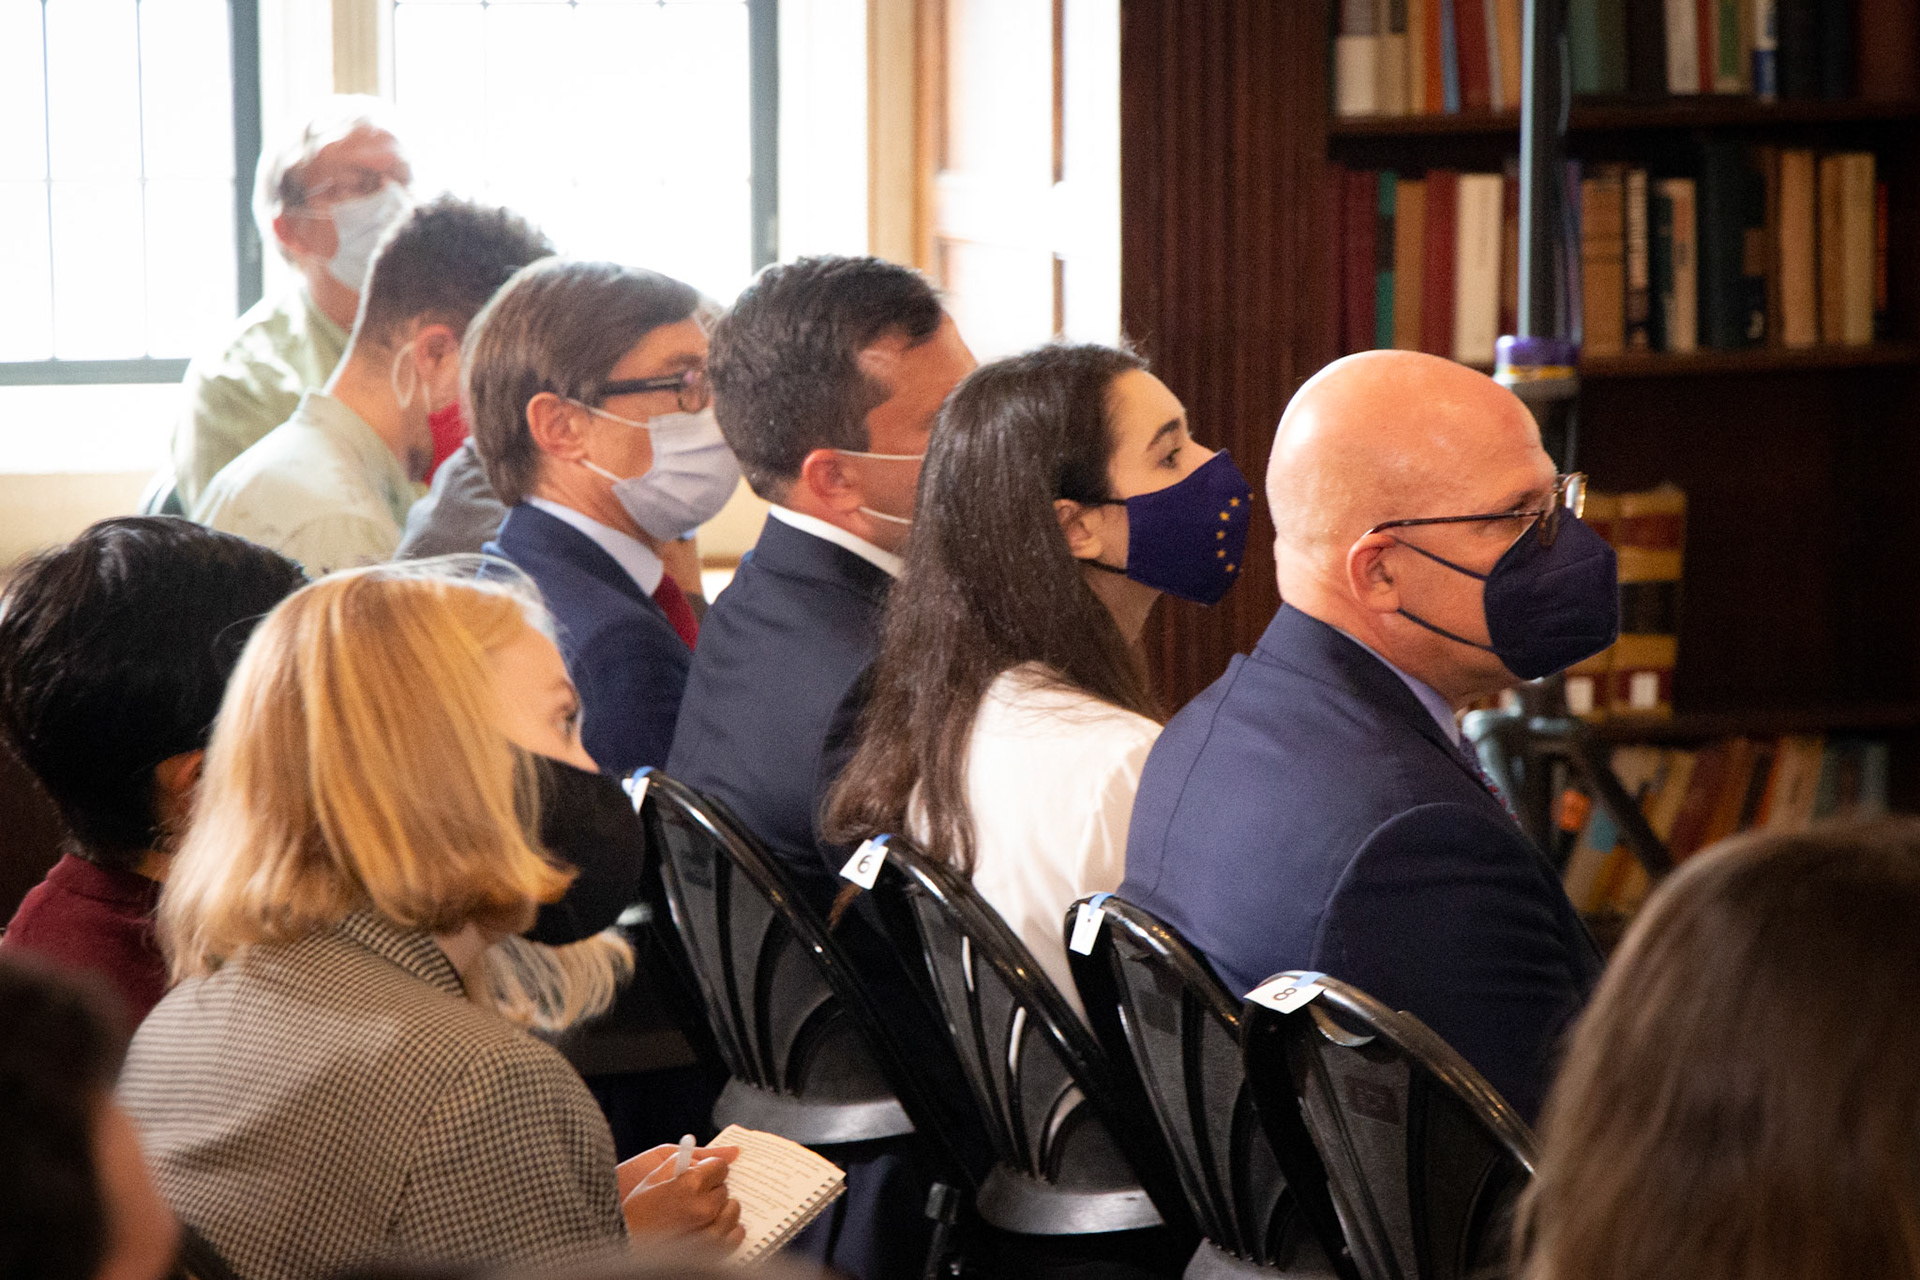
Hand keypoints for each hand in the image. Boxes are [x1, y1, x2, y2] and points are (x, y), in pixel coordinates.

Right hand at [620, 1145, 743, 1248]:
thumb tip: (730, 1151)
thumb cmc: (636, 1210)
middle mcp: (704, 1208)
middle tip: (693, 1196)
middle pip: (725, 1189)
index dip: (710, 1169)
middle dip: (712, 1189)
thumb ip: (689, 1158)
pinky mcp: (714, 1251)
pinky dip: (728, 1231)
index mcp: (690, 1184)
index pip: (721, 1166)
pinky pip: (736, 1235)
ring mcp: (710, 1232)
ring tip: (700, 1214)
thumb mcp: (656, 1175)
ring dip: (720, 1209)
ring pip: (732, 1211)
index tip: (702, 1175)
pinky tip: (711, 1228)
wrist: (625, 1244)